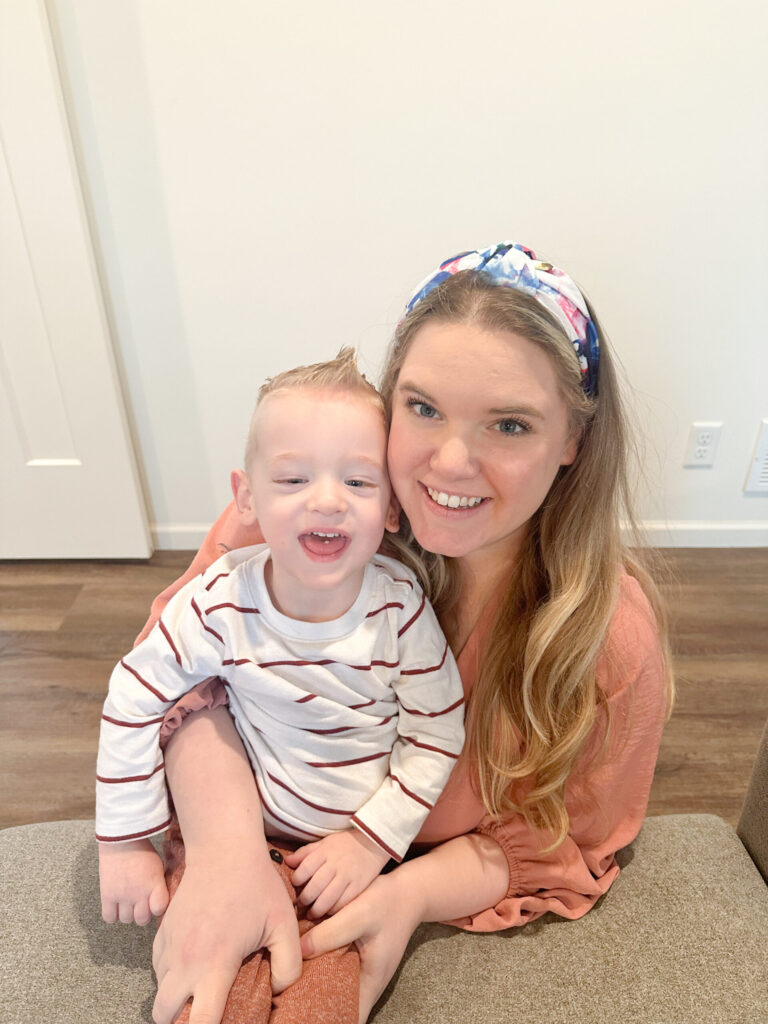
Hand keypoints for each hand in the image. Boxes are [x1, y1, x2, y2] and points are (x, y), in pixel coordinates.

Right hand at [99, 838, 168, 925]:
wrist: (121, 840)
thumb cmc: (142, 850)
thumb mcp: (157, 866)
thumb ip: (158, 885)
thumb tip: (158, 901)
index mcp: (155, 884)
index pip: (159, 909)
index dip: (157, 909)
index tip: (155, 904)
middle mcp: (140, 893)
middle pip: (142, 919)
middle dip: (142, 913)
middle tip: (140, 904)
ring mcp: (123, 896)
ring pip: (126, 920)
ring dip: (127, 913)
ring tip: (127, 901)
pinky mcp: (107, 895)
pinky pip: (109, 917)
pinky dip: (112, 914)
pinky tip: (115, 905)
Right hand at [151, 847, 301, 1023]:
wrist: (223, 848)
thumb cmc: (256, 885)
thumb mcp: (284, 924)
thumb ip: (288, 966)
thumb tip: (276, 990)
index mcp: (215, 963)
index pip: (200, 1022)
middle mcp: (185, 959)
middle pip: (163, 1015)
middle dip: (180, 1022)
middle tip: (204, 1012)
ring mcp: (169, 945)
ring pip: (159, 991)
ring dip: (174, 998)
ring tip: (200, 990)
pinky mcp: (161, 931)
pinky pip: (158, 967)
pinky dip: (170, 975)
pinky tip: (193, 965)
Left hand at [285, 829, 389, 918]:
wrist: (372, 843)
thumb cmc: (344, 844)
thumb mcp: (324, 842)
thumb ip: (305, 853)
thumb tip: (287, 861)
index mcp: (325, 852)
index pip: (305, 868)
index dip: (297, 880)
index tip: (295, 885)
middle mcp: (335, 864)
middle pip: (315, 886)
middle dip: (305, 899)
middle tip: (301, 904)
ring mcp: (348, 876)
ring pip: (328, 899)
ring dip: (316, 909)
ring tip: (312, 913)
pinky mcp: (358, 887)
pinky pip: (343, 903)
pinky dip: (333, 910)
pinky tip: (328, 911)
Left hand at [300, 872, 421, 1023]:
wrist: (407, 890)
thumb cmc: (389, 904)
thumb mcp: (361, 914)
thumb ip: (332, 932)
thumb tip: (299, 950)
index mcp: (370, 983)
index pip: (350, 1019)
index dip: (328, 1020)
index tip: (304, 1018)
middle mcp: (364, 980)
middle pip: (337, 1004)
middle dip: (315, 1003)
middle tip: (289, 997)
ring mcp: (359, 968)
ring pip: (332, 984)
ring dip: (314, 982)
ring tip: (291, 979)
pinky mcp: (353, 953)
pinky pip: (333, 965)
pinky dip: (319, 962)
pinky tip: (303, 954)